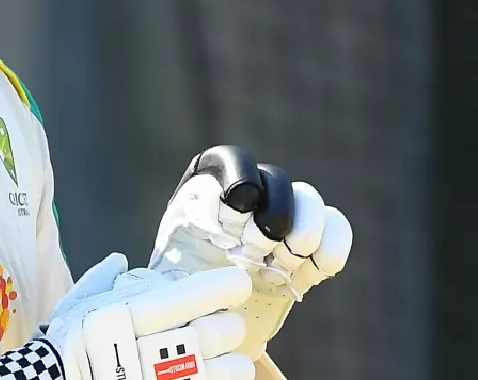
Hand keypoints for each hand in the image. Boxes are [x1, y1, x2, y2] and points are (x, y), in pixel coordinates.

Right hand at [0, 253, 255, 379]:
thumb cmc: (67, 347)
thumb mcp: (77, 305)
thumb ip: (101, 279)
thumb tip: (120, 260)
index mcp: (128, 315)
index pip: (189, 297)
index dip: (223, 288)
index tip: (238, 285)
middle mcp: (151, 348)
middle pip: (217, 332)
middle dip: (227, 327)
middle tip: (224, 326)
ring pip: (230, 369)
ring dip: (234, 361)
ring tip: (228, 357)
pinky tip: (219, 374)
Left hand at [147, 145, 352, 362]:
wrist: (205, 328)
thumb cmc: (176, 299)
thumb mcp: (161, 279)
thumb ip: (168, 263)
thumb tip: (155, 262)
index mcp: (205, 199)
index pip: (227, 161)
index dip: (239, 172)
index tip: (236, 204)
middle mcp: (247, 204)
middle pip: (276, 178)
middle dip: (277, 208)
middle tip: (264, 243)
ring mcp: (280, 225)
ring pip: (309, 199)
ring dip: (308, 225)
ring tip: (291, 255)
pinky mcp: (306, 254)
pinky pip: (335, 230)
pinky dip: (334, 244)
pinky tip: (318, 269)